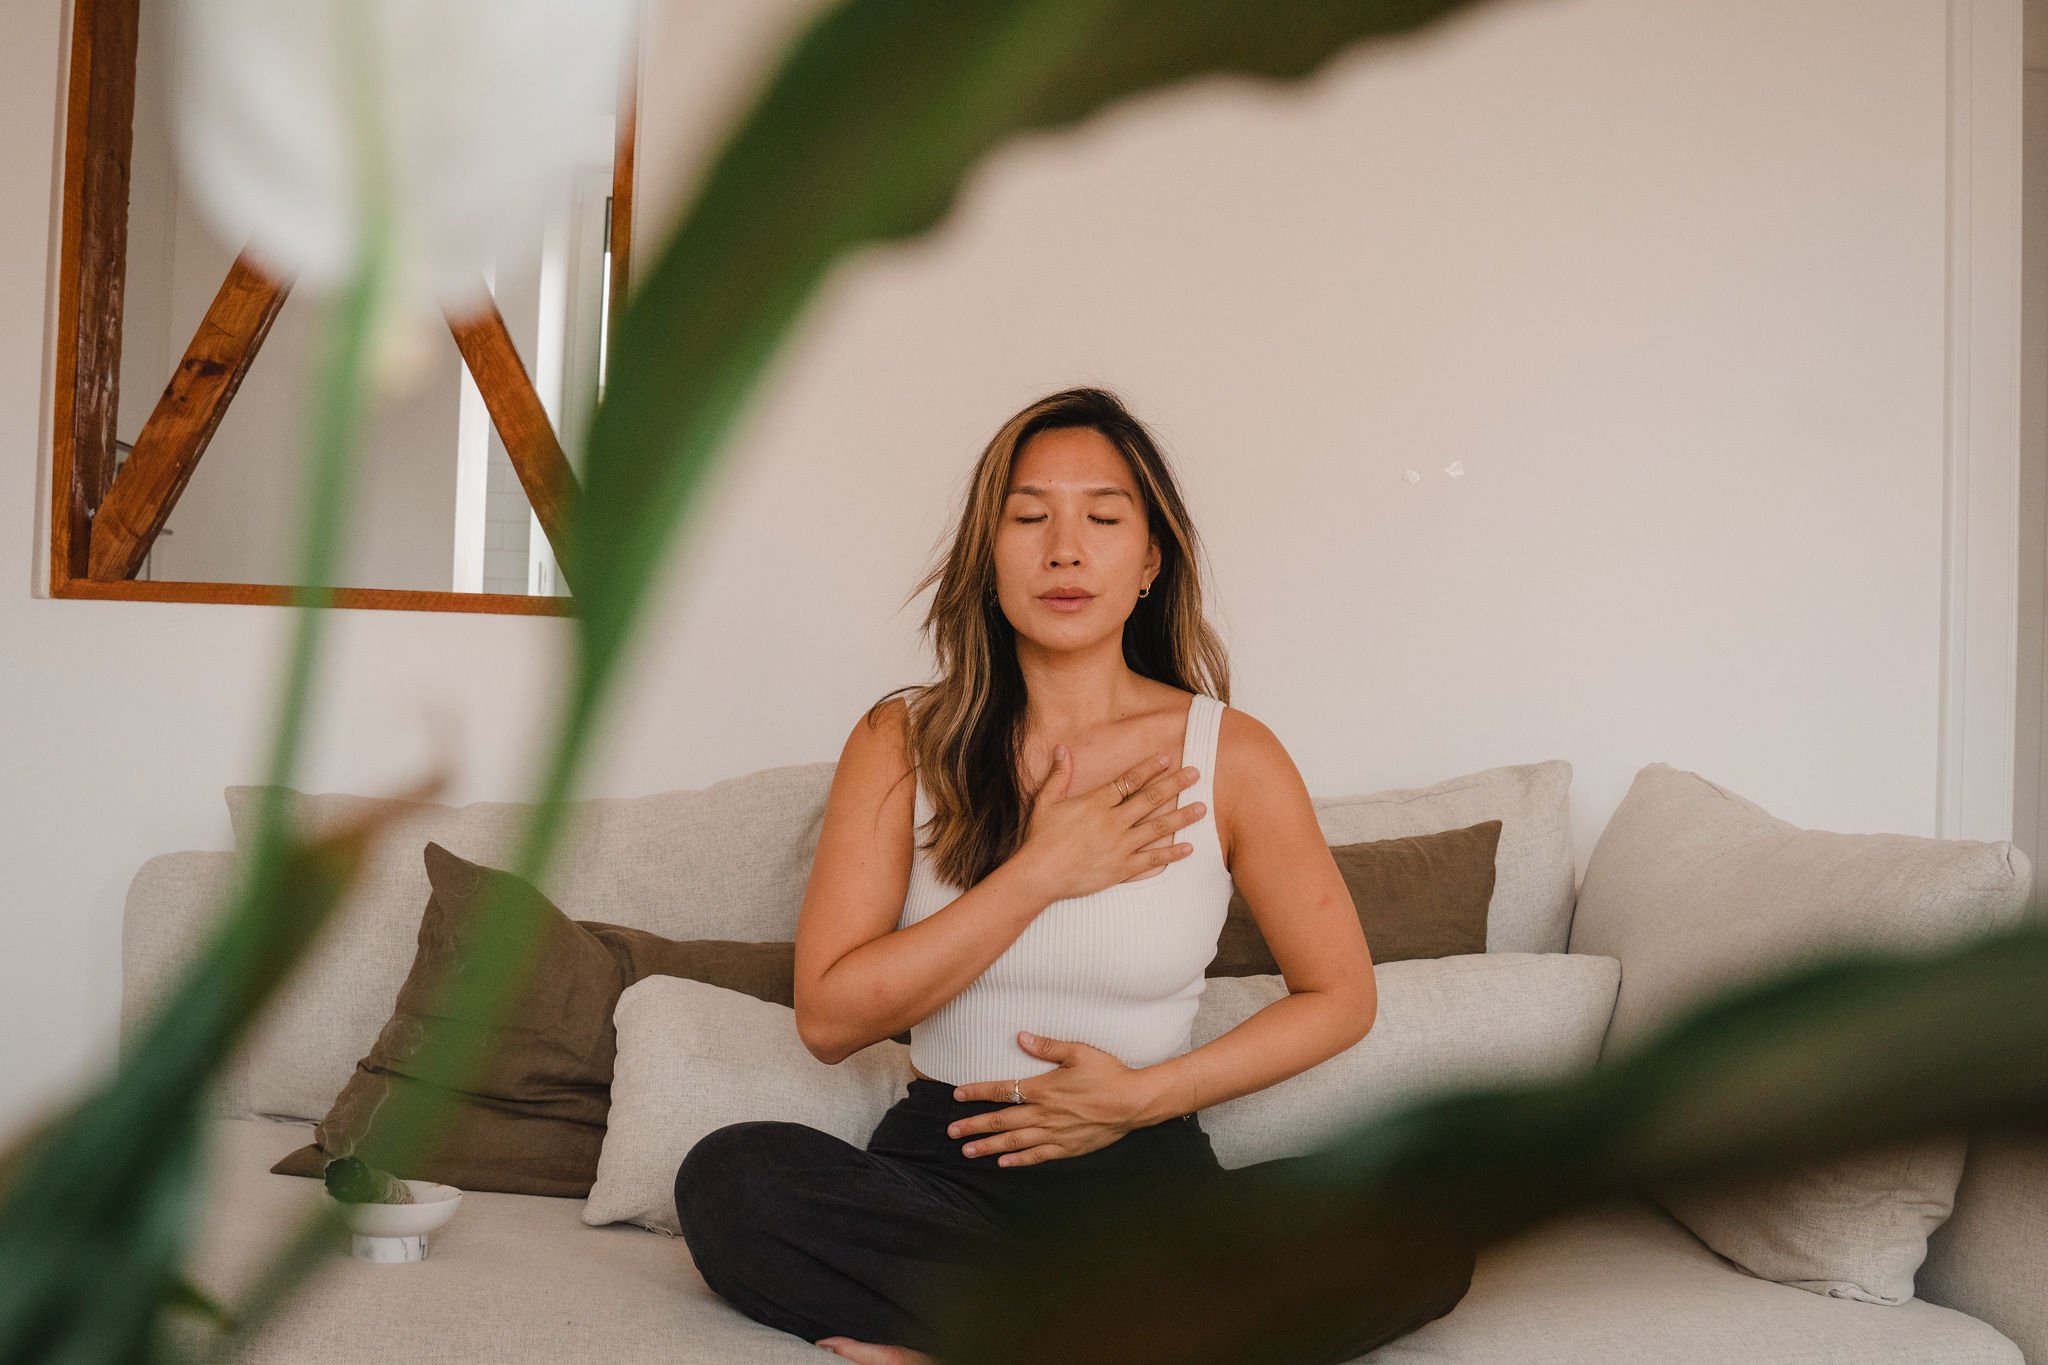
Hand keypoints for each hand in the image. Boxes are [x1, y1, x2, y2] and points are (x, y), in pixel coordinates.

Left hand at [944, 1031, 1146, 1165]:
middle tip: (951, 1131)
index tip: (957, 1096)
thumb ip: (1047, 1046)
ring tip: (967, 1151)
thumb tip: (1020, 1037)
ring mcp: (1054, 1133)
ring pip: (1014, 1142)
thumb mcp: (1078, 1052)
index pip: (1002, 1090)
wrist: (1133, 1103)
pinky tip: (1003, 1162)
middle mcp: (1044, 1114)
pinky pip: (1037, 1156)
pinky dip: (1018, 1160)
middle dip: (974, 1126)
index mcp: (1043, 1088)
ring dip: (988, 1146)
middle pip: (1001, 1121)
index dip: (977, 1093)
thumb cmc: (1108, 1074)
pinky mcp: (1067, 1147)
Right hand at [1015, 745, 1203, 902]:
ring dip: (1182, 817)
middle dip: (1175, 784)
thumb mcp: (1045, 801)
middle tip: (1196, 773)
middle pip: (1151, 799)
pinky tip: (1189, 848)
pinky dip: (1171, 854)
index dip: (1149, 768)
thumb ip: (1058, 775)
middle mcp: (1113, 822)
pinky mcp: (1122, 869)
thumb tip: (1062, 748)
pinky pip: (1152, 860)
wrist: (1040, 874)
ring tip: (1202, 808)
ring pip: (1157, 828)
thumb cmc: (1040, 838)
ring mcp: (1120, 846)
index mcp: (1096, 803)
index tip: (1167, 758)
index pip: (1129, 781)